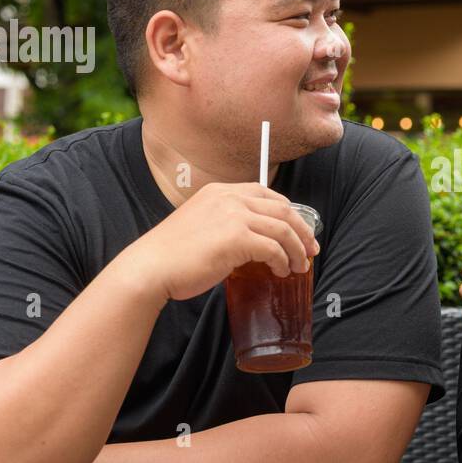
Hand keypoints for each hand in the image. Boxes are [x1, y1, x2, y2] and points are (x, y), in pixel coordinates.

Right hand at [118, 182, 319, 302]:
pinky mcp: (237, 238)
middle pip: (283, 208)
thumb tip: (253, 241)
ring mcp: (234, 216)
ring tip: (299, 265)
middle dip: (302, 230)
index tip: (298, 229)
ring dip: (297, 249)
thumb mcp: (200, 224)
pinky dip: (283, 261)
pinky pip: (274, 248)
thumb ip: (225, 223)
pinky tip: (280, 271)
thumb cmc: (173, 255)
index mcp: (220, 191)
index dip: (289, 211)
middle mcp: (229, 197)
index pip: (266, 192)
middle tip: (311, 249)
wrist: (150, 268)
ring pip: (283, 228)